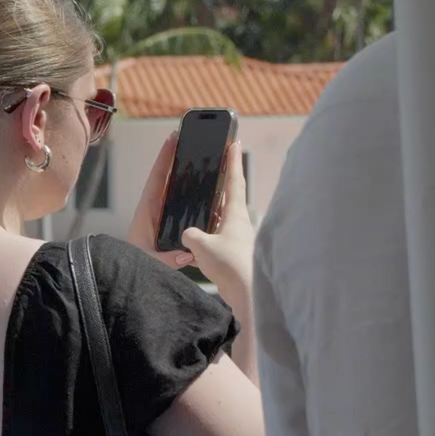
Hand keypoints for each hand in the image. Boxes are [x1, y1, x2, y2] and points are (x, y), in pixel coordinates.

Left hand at [127, 131, 195, 268]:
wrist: (127, 269)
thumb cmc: (135, 262)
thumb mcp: (150, 261)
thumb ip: (167, 259)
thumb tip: (186, 253)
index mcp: (146, 211)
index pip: (156, 179)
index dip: (164, 159)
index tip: (172, 139)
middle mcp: (154, 207)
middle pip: (166, 176)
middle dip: (175, 156)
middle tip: (187, 136)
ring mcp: (160, 212)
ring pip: (173, 186)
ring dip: (183, 169)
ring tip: (198, 151)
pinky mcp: (167, 219)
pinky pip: (179, 199)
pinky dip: (188, 187)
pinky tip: (204, 180)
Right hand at [179, 140, 254, 297]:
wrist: (248, 293)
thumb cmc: (231, 265)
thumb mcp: (202, 245)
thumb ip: (191, 234)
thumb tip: (187, 234)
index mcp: (235, 215)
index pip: (234, 181)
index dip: (233, 160)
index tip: (234, 142)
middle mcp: (239, 223)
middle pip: (230, 196)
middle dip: (223, 182)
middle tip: (216, 167)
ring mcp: (237, 238)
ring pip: (222, 217)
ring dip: (212, 210)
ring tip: (200, 203)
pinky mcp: (233, 253)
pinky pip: (217, 236)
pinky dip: (207, 232)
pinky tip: (195, 239)